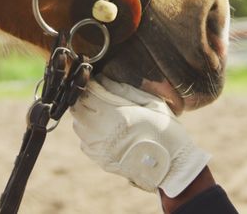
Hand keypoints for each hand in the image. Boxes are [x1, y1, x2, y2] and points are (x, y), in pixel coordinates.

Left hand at [70, 78, 209, 197]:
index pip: (88, 94)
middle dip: (84, 100)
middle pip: (77, 109)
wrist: (170, 166)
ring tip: (101, 114)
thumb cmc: (165, 131)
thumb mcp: (152, 103)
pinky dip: (89, 134)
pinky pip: (84, 142)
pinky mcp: (99, 159)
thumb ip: (125, 90)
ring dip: (85, 116)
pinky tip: (105, 131)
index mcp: (117, 115)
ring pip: (78, 126)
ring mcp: (99, 148)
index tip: (97, 82)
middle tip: (96, 96)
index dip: (90, 85)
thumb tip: (104, 80)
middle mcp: (103, 132)